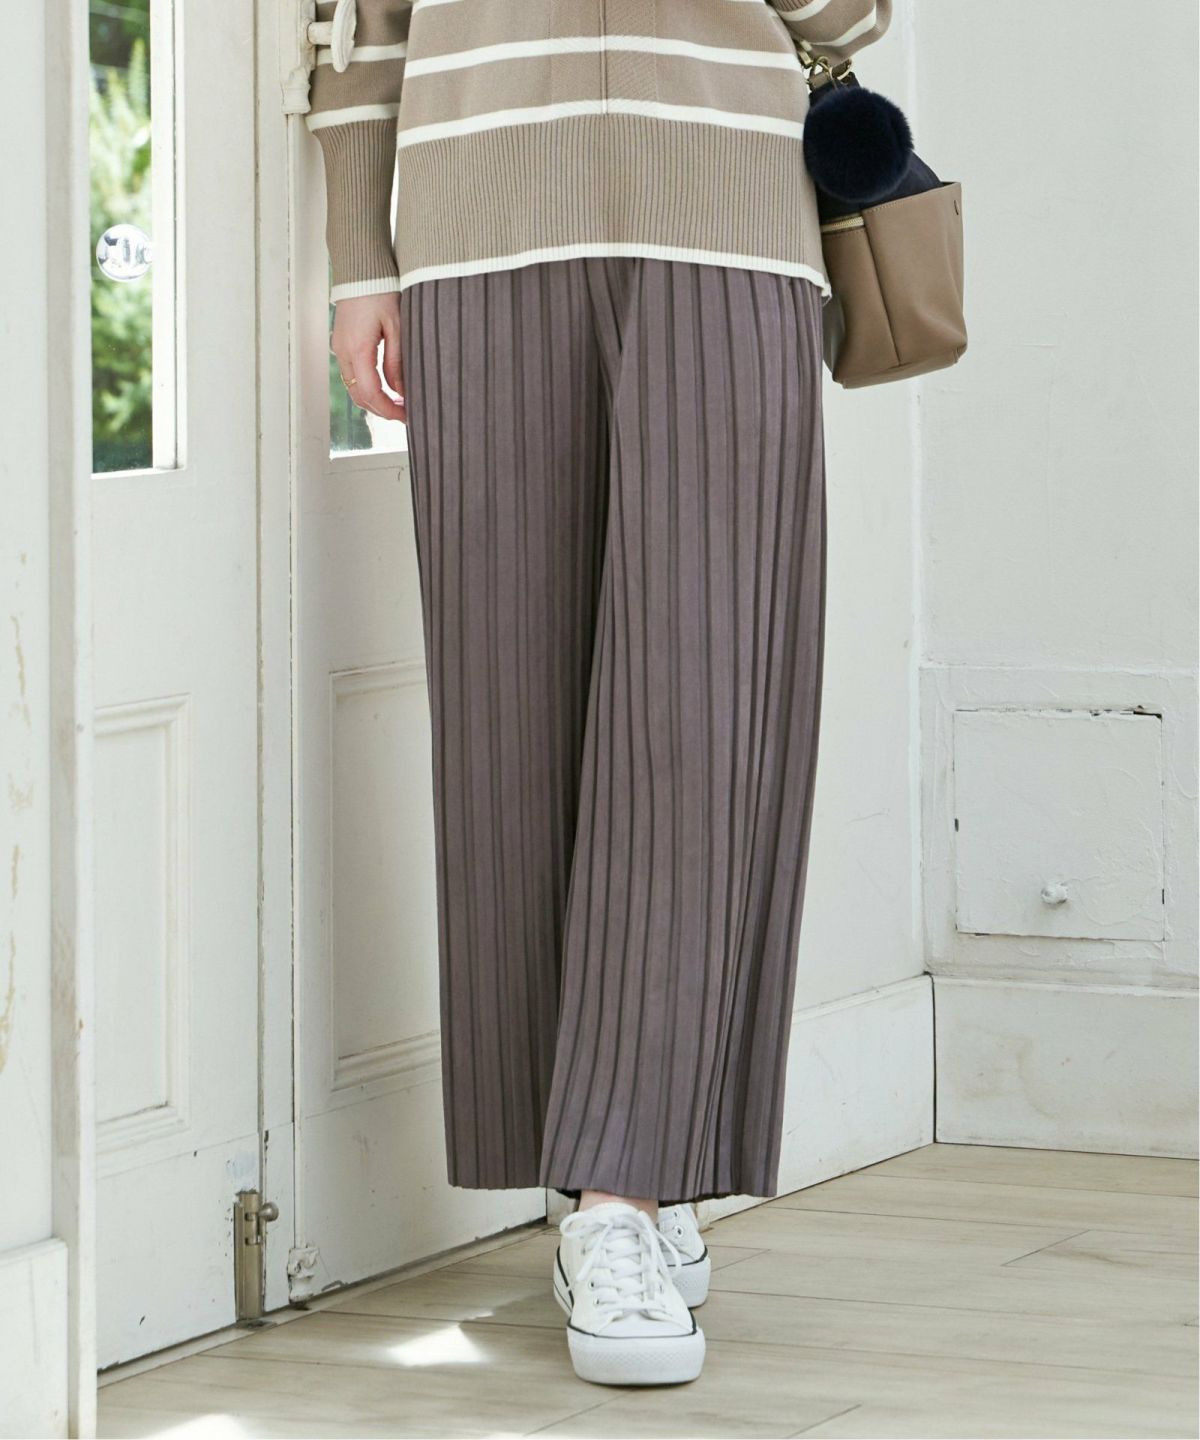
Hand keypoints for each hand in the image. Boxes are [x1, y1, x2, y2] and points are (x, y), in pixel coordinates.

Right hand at [331, 291, 405, 422]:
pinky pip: (351, 374)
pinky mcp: (341, 343)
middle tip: (404, 413)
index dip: (388, 410)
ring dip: (373, 399)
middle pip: (360, 396)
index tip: (406, 416)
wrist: (361, 270)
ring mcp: (339, 348)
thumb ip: (397, 362)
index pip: (371, 394)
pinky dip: (366, 386)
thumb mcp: (396, 327)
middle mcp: (343, 353)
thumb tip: (400, 391)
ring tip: (397, 402)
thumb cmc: (380, 292)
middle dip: (381, 410)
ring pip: (354, 387)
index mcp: (358, 350)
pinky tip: (384, 385)